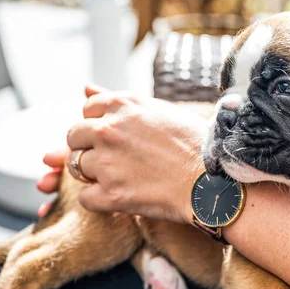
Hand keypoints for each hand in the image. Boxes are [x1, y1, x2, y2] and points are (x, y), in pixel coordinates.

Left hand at [64, 86, 206, 223]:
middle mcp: (108, 130)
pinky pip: (86, 198)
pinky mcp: (111, 194)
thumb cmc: (196, 145)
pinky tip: (124, 197)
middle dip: (89, 149)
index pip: (87, 111)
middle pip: (74, 138)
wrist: (215, 182)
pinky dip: (101, 200)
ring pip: (77, 167)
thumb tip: (85, 88)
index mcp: (122, 104)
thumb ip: (117, 101)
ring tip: (127, 178)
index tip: (118, 139)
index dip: (100, 126)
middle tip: (117, 161)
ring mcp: (107, 163)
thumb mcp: (159, 111)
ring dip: (95, 175)